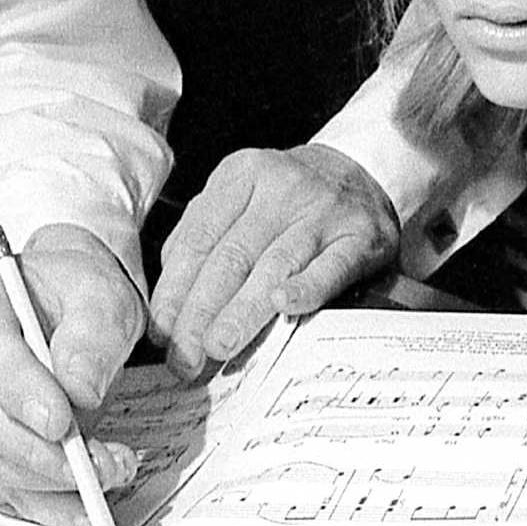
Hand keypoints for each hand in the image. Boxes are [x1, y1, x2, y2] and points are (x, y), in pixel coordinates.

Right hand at [0, 223, 145, 525]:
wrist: (66, 307)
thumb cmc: (76, 294)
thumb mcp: (100, 294)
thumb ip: (92, 335)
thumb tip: (79, 389)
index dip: (19, 391)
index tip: (61, 424)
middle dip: (41, 451)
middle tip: (98, 465)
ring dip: (48, 479)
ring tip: (108, 475)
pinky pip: (1, 482)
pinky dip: (45, 502)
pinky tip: (84, 510)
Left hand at [149, 143, 400, 378]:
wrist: (363, 170)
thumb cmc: (289, 197)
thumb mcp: (242, 195)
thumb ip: (203, 235)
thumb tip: (170, 301)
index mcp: (241, 175)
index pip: (199, 239)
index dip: (176, 290)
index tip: (163, 333)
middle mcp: (281, 187)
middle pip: (231, 257)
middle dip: (202, 311)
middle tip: (186, 355)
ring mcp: (323, 210)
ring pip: (274, 265)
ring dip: (243, 310)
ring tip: (219, 346)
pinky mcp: (360, 235)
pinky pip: (332, 266)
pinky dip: (307, 287)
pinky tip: (285, 305)